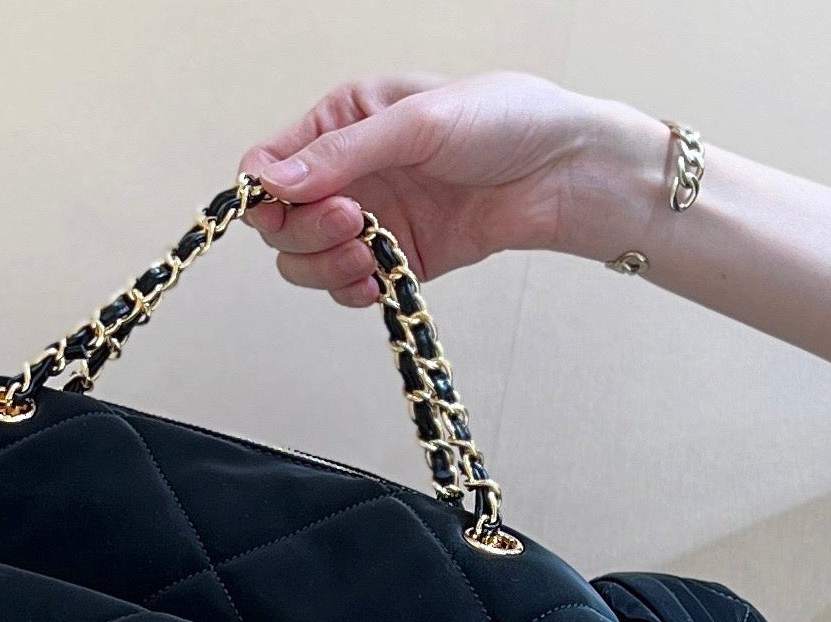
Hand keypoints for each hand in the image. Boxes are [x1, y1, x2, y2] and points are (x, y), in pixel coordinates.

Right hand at [238, 70, 666, 301]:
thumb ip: (341, 154)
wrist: (566, 173)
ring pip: (306, 261)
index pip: (269, 163)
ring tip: (368, 258)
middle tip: (354, 224)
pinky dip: (351, 292)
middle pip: (280, 222)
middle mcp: (350, 171)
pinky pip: (346, 288)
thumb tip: (272, 183)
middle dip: (305, 232)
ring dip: (324, 267)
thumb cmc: (506, 121)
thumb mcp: (418, 122)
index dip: (264, 194)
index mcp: (345, 121)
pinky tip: (377, 282)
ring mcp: (370, 219)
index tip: (284, 209)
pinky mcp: (395, 260)